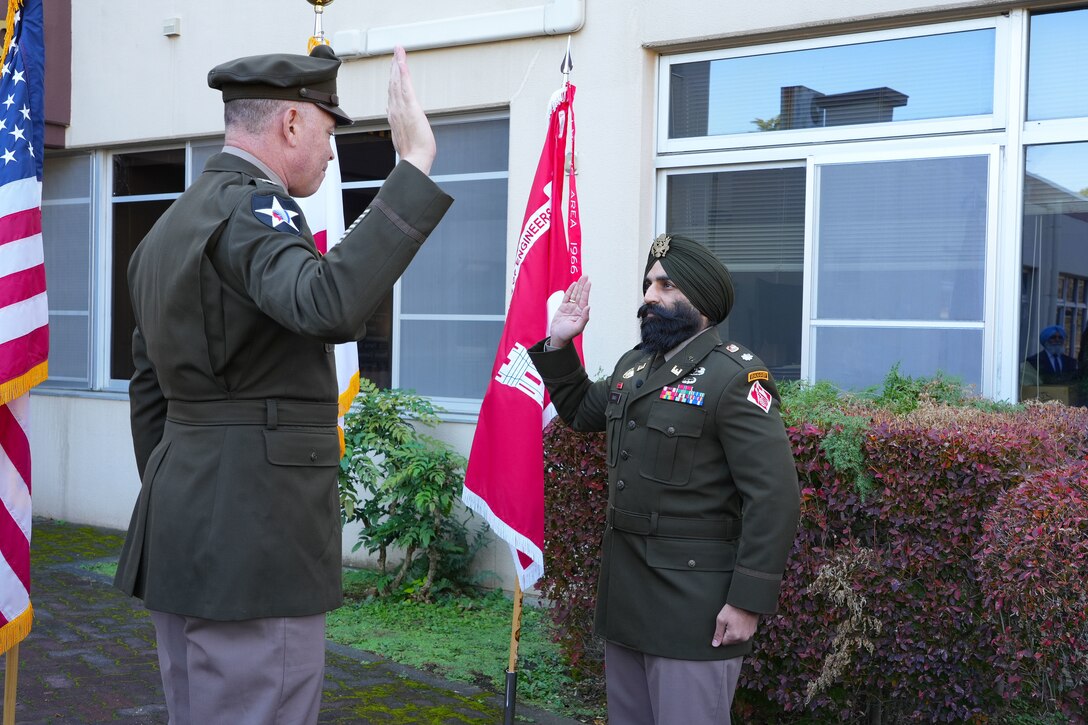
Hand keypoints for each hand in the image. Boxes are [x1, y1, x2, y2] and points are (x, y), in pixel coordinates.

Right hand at [387, 46, 436, 174]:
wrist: (415, 159)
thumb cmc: (413, 153)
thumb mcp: (404, 137)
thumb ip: (399, 125)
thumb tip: (395, 118)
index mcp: (394, 116)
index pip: (392, 93)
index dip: (392, 79)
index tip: (394, 68)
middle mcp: (395, 110)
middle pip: (393, 84)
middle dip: (394, 67)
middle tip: (396, 52)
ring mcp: (401, 107)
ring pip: (397, 81)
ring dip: (397, 64)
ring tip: (398, 51)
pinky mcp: (410, 107)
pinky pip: (404, 85)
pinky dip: (402, 72)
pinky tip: (401, 62)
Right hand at [549, 276, 590, 347]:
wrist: (557, 337)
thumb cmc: (568, 334)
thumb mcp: (577, 328)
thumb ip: (584, 318)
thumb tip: (588, 307)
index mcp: (581, 313)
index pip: (584, 299)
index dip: (586, 291)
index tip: (588, 282)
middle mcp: (576, 309)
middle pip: (580, 294)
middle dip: (583, 285)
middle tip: (586, 276)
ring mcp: (570, 307)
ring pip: (574, 294)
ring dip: (578, 286)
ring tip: (581, 278)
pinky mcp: (563, 307)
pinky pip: (567, 297)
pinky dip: (570, 290)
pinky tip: (573, 284)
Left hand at [712, 604, 757, 647]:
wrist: (746, 602)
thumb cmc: (732, 609)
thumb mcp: (721, 619)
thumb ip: (718, 634)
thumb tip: (715, 644)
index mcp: (734, 636)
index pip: (723, 642)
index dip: (721, 633)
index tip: (723, 625)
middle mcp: (743, 638)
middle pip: (731, 641)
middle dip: (728, 633)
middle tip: (729, 622)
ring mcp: (749, 635)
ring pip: (738, 638)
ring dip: (736, 632)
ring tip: (735, 621)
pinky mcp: (753, 631)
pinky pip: (745, 634)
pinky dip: (742, 629)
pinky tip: (741, 621)